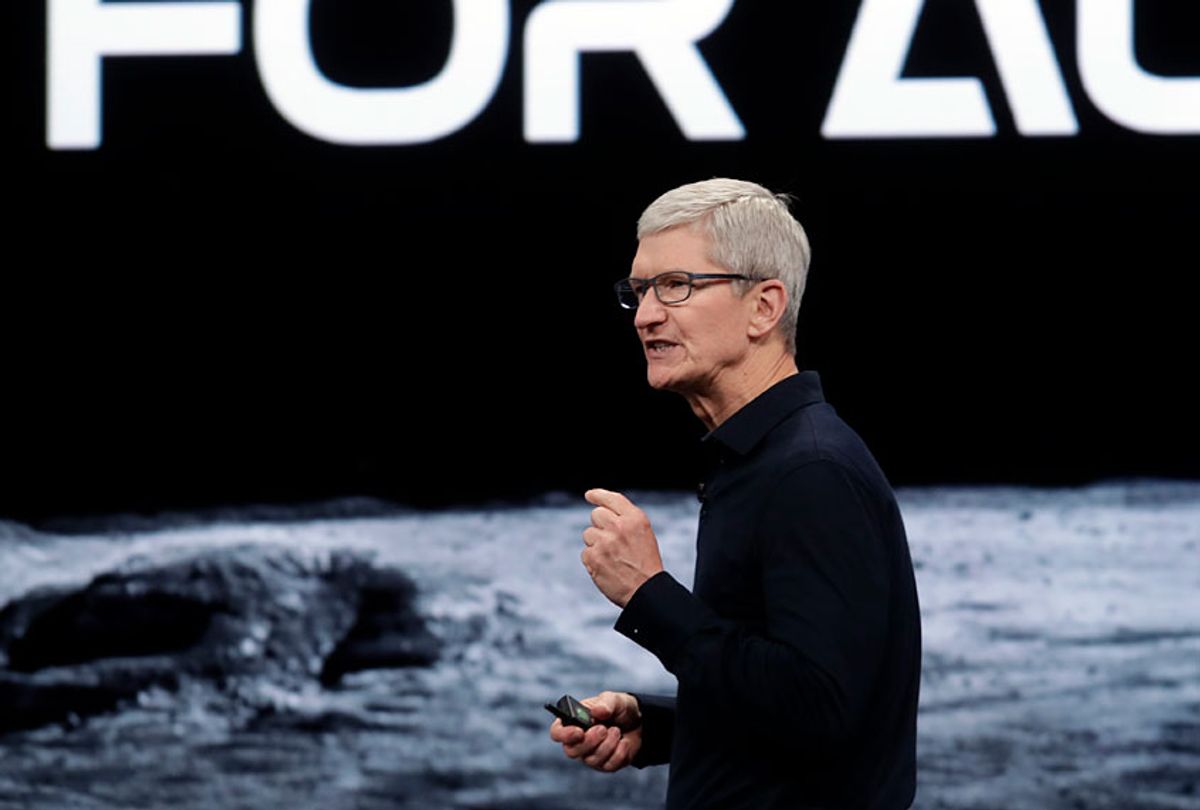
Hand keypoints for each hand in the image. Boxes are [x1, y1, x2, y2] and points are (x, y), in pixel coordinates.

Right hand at [549, 691, 642, 771]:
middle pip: (571, 751)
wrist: (638, 723)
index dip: (564, 735)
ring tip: (617, 731)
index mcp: (573, 721)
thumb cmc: (619, 709)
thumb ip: (606, 703)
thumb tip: (597, 711)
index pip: (557, 732)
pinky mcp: (604, 765)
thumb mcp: (614, 700)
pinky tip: (624, 742)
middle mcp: (578, 741)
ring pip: (591, 759)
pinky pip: (608, 766)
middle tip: (604, 729)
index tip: (579, 732)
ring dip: (608, 744)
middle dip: (590, 741)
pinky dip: (619, 752)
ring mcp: (590, 755)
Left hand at [581, 489, 664, 607]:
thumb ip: (625, 520)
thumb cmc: (646, 564)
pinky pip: (585, 552)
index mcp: (635, 519)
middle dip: (600, 526)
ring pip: (588, 534)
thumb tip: (600, 511)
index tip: (589, 495)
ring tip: (613, 558)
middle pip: (596, 515)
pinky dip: (593, 561)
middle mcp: (619, 526)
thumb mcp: (643, 534)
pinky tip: (606, 567)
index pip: (612, 499)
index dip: (598, 495)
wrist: (646, 591)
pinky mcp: (593, 557)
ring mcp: (604, 541)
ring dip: (596, 544)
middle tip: (613, 542)